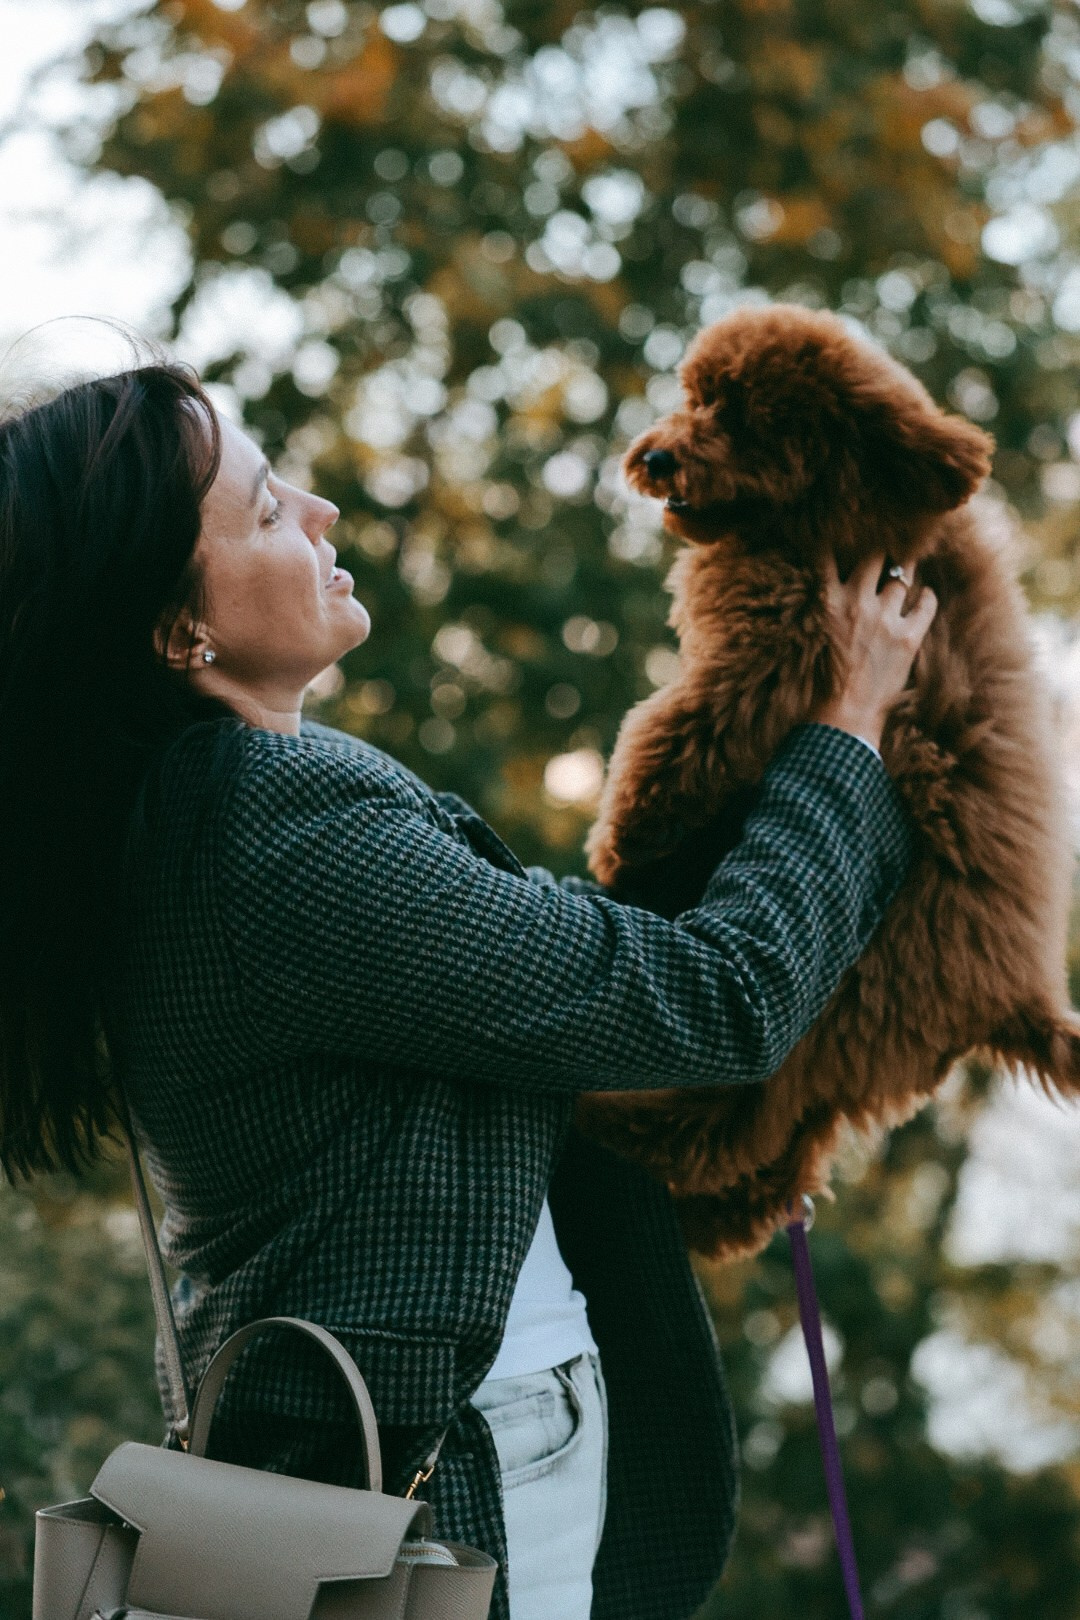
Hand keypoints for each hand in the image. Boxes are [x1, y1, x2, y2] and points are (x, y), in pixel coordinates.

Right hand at [810, 551, 936, 750]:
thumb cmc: (821, 682)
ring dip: (906, 568)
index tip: (844, 533)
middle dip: (880, 548)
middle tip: (886, 543)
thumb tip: (830, 589)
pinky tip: (927, 594)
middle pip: (873, 557)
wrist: (843, 715)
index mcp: (827, 602)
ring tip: (909, 562)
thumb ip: (824, 607)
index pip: (828, 556)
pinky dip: (928, 597)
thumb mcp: (812, 636)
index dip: (837, 541)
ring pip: (902, 576)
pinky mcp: (908, 637)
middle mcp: (857, 602)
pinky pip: (926, 604)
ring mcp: (886, 618)